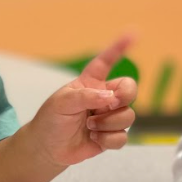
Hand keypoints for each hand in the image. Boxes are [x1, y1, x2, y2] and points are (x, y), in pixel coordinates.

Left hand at [34, 35, 136, 166]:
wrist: (48, 148)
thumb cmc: (51, 119)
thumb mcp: (61, 103)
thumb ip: (85, 97)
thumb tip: (110, 97)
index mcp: (90, 83)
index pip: (106, 61)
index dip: (119, 47)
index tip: (133, 33)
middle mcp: (104, 97)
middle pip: (130, 89)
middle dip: (124, 97)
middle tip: (108, 105)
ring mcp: (109, 117)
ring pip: (128, 116)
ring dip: (107, 124)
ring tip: (88, 127)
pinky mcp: (111, 135)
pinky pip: (123, 137)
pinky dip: (107, 140)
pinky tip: (93, 139)